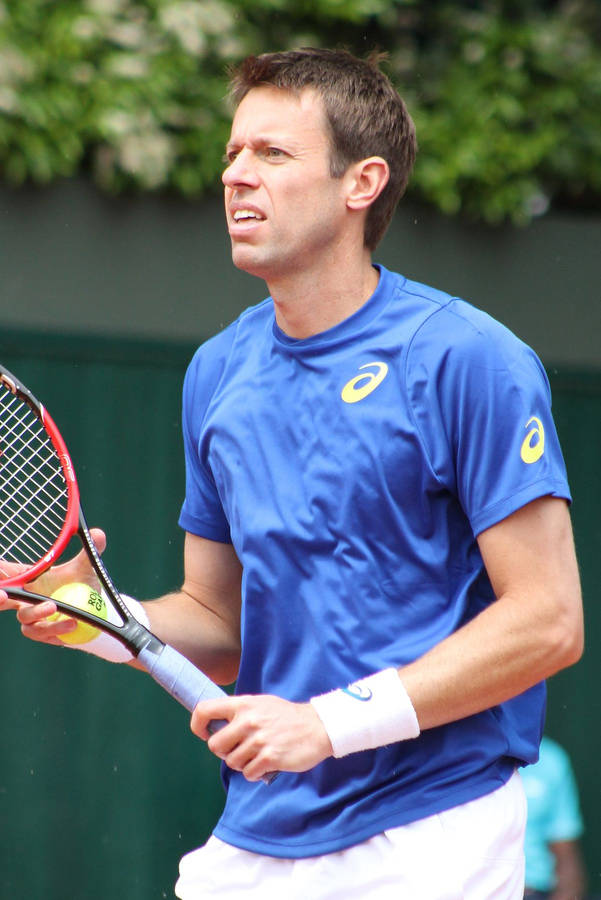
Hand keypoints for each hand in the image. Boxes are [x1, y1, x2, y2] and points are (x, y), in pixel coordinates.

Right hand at [0, 528, 106, 644]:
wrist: (92, 607)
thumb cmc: (80, 583)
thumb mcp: (85, 567)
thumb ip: (89, 552)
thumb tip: (97, 533)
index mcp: (29, 581)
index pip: (6, 576)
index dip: (0, 576)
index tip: (0, 576)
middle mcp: (25, 601)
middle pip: (3, 602)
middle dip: (0, 600)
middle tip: (8, 596)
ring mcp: (33, 620)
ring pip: (28, 623)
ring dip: (42, 619)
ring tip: (63, 614)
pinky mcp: (45, 634)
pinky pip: (45, 635)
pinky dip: (57, 632)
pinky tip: (73, 626)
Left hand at [191, 694, 333, 781]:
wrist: (318, 726)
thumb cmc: (287, 717)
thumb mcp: (262, 704)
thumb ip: (240, 712)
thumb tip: (216, 724)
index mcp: (243, 704)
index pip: (205, 710)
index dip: (197, 724)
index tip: (203, 733)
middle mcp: (248, 721)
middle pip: (214, 745)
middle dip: (224, 751)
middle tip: (239, 749)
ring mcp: (258, 740)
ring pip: (232, 762)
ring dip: (242, 763)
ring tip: (257, 755)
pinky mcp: (269, 758)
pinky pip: (248, 774)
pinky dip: (254, 773)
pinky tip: (265, 763)